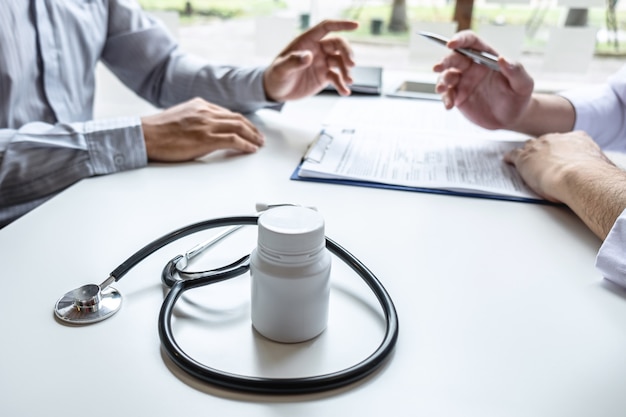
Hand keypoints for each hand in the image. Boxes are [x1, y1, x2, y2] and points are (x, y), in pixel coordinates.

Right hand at [141, 98, 263, 161]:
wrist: (145, 135)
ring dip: (252, 136)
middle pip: (237, 118)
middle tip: (259, 137)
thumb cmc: (157, 131)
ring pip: (238, 127)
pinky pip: (233, 139)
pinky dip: (245, 144)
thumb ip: (194, 119)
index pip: (227, 112)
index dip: (241, 121)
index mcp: (199, 105)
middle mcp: (205, 112)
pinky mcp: (206, 138)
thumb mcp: (179, 117)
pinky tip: (251, 149)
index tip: (247, 128)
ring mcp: (207, 124)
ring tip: (259, 143)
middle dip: (251, 128)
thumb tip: (202, 129)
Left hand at [263, 19, 358, 101]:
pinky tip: (345, 92)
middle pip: (338, 44)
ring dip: (346, 70)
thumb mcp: (281, 69)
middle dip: (347, 52)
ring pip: (340, 61)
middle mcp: (317, 49)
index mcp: (306, 41)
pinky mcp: (324, 76)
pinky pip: (337, 78)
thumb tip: (308, 56)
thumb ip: (293, 61)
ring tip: (348, 81)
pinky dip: (342, 85)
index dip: (341, 24)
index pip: (326, 27)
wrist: (276, 91)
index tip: (355, 25)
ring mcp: (322, 63)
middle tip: (351, 65)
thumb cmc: (275, 76)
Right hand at [433, 30, 533, 130]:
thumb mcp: (524, 84)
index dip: (460, 39)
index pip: (471, 42)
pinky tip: (449, 106)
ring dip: (441, 80)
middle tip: (438, 67)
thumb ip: (516, 70)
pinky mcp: (458, 96)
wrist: (511, 118)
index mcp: (486, 56)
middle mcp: (472, 66)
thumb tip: (502, 59)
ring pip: (446, 75)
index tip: (451, 44)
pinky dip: (445, 98)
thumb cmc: (519, 97)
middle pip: (454, 57)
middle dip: (444, 61)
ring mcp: (463, 81)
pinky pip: (446, 94)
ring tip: (443, 89)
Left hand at [505, 131, 625, 238]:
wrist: (577, 177)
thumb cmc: (591, 176)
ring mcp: (539, 146)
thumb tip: (601, 175)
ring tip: (524, 160)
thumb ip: (594, 167)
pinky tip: (507, 160)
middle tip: (542, 160)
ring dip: (526, 153)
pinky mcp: (524, 158)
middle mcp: (557, 138)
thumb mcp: (599, 167)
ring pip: (529, 147)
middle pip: (546, 142)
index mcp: (578, 139)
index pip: (567, 142)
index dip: (562, 151)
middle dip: (544, 150)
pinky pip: (514, 155)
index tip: (561, 157)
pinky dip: (510, 158)